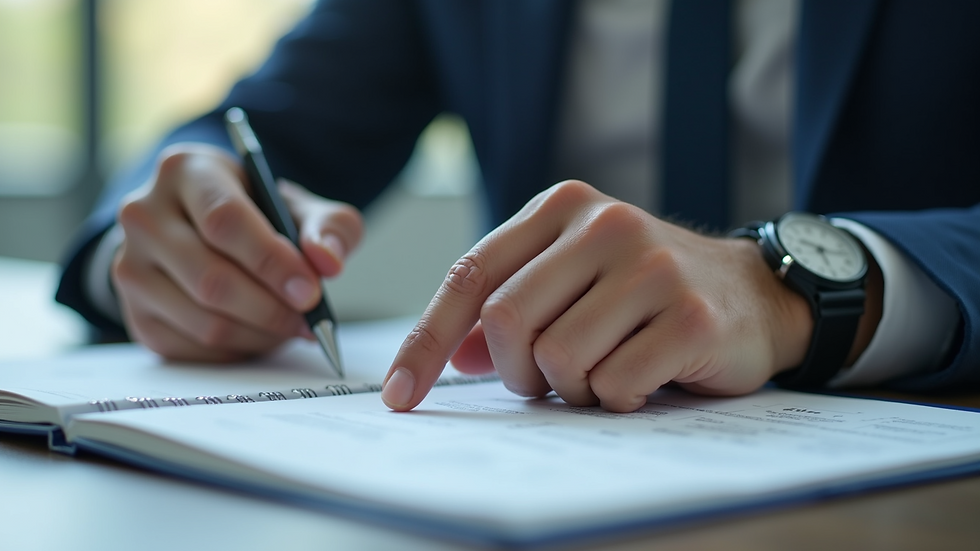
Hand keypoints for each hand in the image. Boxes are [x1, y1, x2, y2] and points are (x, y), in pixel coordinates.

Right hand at [112, 143, 362, 361]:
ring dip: (261, 333)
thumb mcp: (300, 207)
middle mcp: (143, 216)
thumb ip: (329, 227)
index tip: (311, 290)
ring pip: (204, 321)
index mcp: (184, 171)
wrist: (207, 233)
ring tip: (291, 325)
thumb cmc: (259, 216)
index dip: (271, 262)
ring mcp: (130, 267)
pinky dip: (240, 350)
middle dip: (272, 307)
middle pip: (211, 279)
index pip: (223, 220)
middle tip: (310, 318)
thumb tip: (328, 261)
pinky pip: (195, 349)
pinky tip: (261, 333)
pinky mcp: (136, 315)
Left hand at [381, 180, 816, 411]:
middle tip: (548, 379)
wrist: (750, 294)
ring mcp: (651, 266)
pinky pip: (613, 384)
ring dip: (572, 387)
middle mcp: (604, 225)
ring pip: (557, 358)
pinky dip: (616, 398)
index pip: (470, 276)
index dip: (426, 341)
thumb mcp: (572, 280)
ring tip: (606, 370)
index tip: (400, 395)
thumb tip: (452, 355)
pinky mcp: (690, 314)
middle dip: (516, 370)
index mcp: (562, 208)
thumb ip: (511, 305)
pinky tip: (642, 378)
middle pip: (506, 321)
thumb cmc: (645, 291)